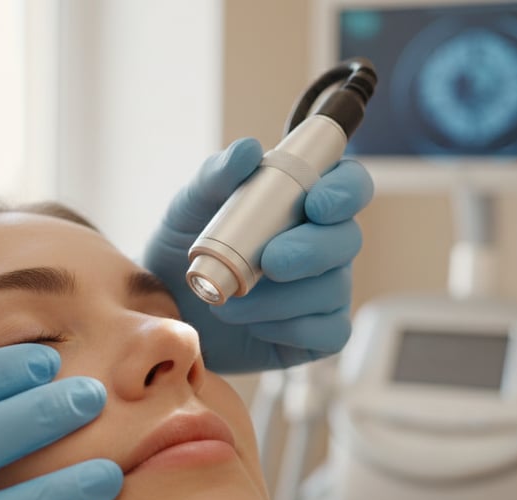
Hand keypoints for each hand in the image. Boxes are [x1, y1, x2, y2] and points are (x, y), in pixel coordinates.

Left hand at [145, 137, 374, 371]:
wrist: (166, 304)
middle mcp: (323, 243)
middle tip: (270, 261)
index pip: (349, 185)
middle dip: (312, 251)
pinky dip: (289, 329)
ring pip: (332, 289)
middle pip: (347, 240)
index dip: (345, 191)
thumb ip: (216, 175)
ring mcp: (324, 289)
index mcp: (304, 201)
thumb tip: (249, 150)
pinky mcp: (316, 333)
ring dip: (281, 298)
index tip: (316, 203)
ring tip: (230, 302)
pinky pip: (328, 332)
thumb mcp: (190, 206)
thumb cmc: (184, 245)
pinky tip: (255, 326)